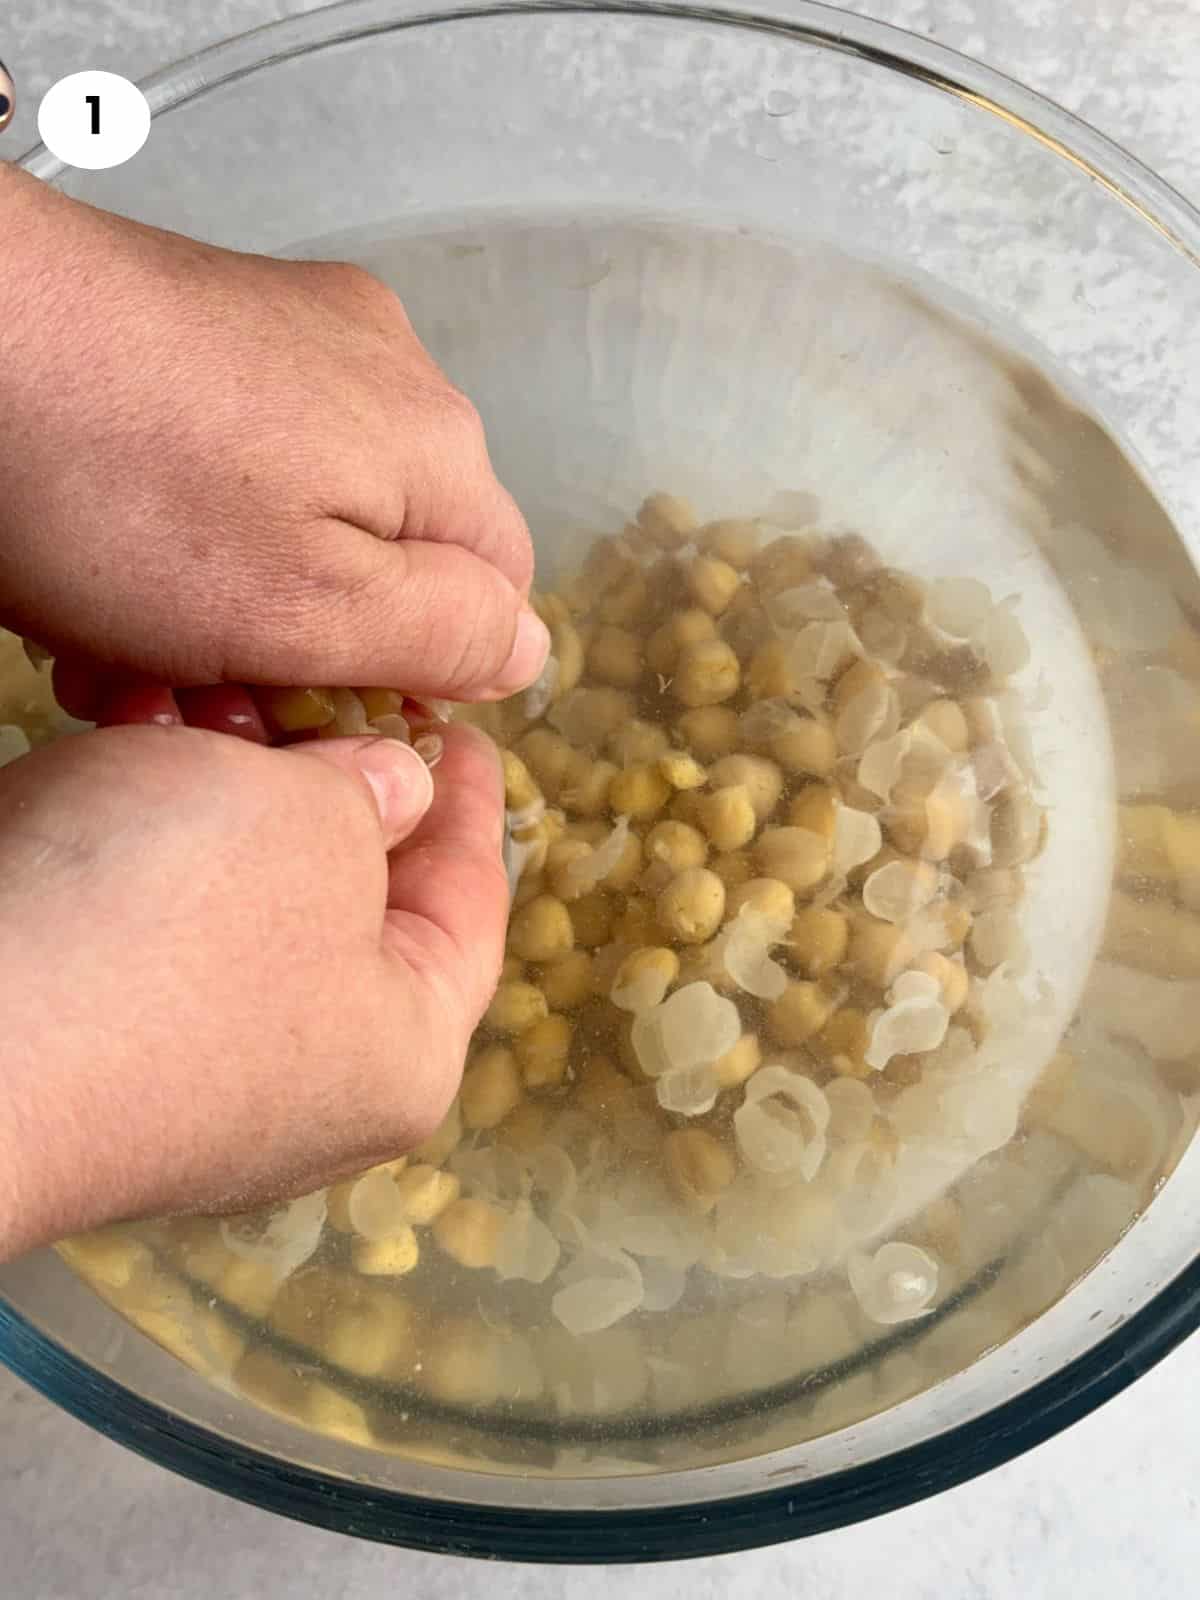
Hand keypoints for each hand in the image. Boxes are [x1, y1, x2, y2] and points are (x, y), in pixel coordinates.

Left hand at [0, 163, 546, 712]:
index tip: (310, 707)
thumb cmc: (120, 489)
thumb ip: (445, 635)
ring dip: (233, 599)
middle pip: (395, 557)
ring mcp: (299, 332)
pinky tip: (109, 562)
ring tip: (128, 638)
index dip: (413, 673)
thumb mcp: (309, 610)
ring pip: (310, 514)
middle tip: (198, 688)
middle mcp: (393, 373)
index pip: (497, 599)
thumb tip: (527, 651)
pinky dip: (190, 527)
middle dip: (305, 642)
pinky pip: (243, 456)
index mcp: (440, 449)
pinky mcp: (212, 316)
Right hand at [0, 722, 507, 1258]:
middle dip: (328, 773)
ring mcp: (191, 1076)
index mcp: (402, 1053)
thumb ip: (376, 791)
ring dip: (227, 786)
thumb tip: (388, 790)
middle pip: (352, 897)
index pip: (470, 904)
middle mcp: (306, 1088)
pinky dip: (151, 828)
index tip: (457, 725)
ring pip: (243, 893)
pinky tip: (129, 744)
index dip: (469, 799)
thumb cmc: (167, 927)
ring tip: (206, 696)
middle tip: (319, 686)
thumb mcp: (312, 822)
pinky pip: (156, 915)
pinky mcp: (96, 1042)